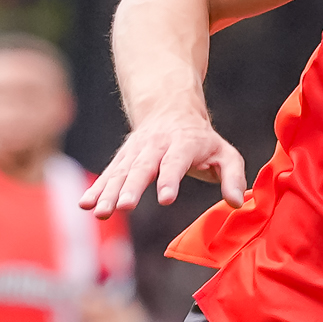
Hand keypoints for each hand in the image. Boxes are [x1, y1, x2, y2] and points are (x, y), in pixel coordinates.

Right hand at [83, 99, 248, 214]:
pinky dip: (96, 189)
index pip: (176, 162)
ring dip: (108, 192)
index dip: (170, 179)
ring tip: (99, 213)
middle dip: (132, 187)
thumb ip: (233, 177)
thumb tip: (238, 202)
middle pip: (142, 167)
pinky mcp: (122, 160)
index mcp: (183, 144)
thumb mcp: (225, 153)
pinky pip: (108, 175)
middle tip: (124, 207)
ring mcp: (135, 152)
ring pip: (121, 173)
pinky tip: (84, 204)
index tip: (165, 198)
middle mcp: (155, 146)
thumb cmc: (202, 140)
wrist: (169, 109)